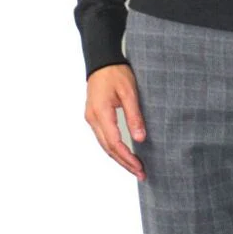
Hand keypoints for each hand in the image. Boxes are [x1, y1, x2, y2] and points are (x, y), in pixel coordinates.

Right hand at [84, 63, 146, 180]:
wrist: (102, 60)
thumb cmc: (116, 72)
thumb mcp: (129, 92)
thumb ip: (134, 115)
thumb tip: (141, 138)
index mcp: (101, 113)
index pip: (114, 143)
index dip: (127, 157)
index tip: (140, 167)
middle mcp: (93, 119)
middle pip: (108, 148)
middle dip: (124, 163)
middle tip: (141, 173)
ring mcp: (91, 118)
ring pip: (104, 145)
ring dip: (119, 157)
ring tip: (135, 168)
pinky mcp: (94, 116)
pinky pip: (103, 137)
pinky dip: (114, 148)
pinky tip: (124, 153)